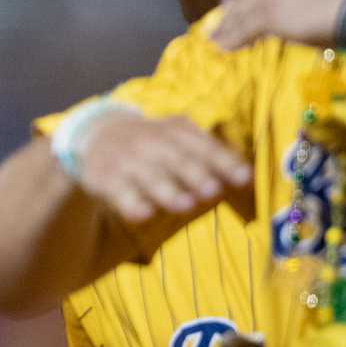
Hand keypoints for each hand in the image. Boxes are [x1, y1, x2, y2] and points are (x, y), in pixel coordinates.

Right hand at [71, 109, 250, 225]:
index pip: (204, 146)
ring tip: (185, 205)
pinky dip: (131, 204)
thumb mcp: (177, 136)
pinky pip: (120, 194)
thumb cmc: (152, 141)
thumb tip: (247, 177)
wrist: (98, 133)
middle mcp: (151, 142)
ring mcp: (127, 160)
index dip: (224, 162)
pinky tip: (143, 214)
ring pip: (150, 178)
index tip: (244, 178)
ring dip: (168, 191)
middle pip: (178, 160)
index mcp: (175, 131)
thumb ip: (209, 154)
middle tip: (213, 191)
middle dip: (196, 175)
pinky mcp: (105, 179)